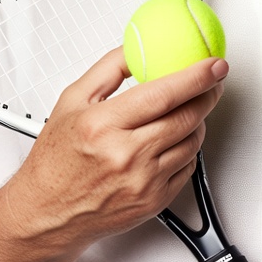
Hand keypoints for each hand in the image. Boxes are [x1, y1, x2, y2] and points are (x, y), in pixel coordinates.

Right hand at [0, 48, 227, 249]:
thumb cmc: (56, 160)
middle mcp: (125, 155)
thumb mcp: (72, 102)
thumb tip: (138, 48)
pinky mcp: (155, 202)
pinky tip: (175, 139)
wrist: (47, 213)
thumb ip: (109, 69)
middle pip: (186, 116)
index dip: (197, 76)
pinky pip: (188, 167)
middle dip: (208, 94)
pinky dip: (188, 148)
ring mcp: (143, 182)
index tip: (214, 64)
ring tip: (188, 109)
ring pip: (192, 141)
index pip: (164, 94)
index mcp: (103, 125)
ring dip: (199, 120)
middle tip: (212, 82)